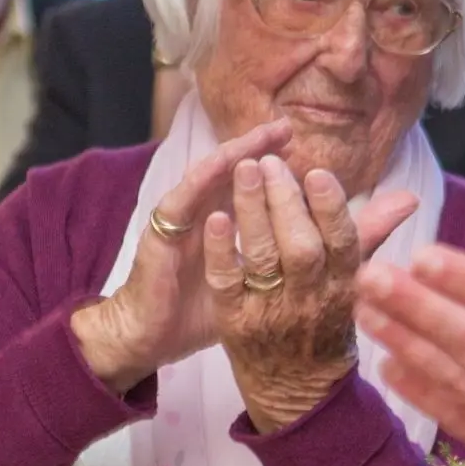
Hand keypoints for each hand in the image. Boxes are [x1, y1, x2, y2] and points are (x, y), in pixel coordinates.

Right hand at [71, 121, 292, 392]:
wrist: (148, 337)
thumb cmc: (196, 314)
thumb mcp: (244, 288)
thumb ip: (270, 267)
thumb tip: (316, 266)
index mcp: (222, 228)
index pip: (252, 190)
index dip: (278, 171)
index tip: (308, 154)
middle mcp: (201, 217)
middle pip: (233, 173)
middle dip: (260, 148)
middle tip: (288, 128)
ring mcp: (179, 221)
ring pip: (210, 177)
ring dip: (236, 153)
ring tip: (262, 136)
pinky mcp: (160, 234)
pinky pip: (183, 201)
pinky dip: (204, 182)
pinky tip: (225, 164)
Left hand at [204, 154, 417, 431]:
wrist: (298, 391)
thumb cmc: (328, 324)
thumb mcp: (358, 285)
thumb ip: (374, 234)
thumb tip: (409, 196)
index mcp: (345, 289)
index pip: (344, 243)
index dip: (331, 207)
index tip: (316, 173)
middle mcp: (311, 302)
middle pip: (301, 248)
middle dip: (285, 202)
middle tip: (269, 162)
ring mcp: (271, 314)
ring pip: (263, 259)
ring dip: (252, 211)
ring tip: (244, 170)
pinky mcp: (235, 323)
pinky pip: (227, 283)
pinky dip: (221, 250)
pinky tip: (216, 218)